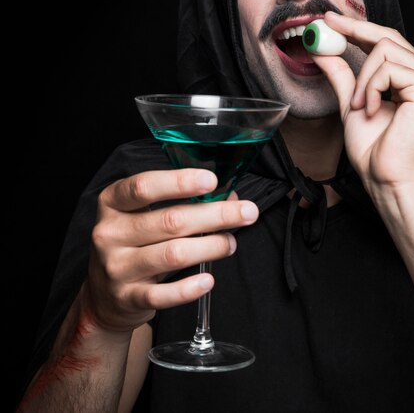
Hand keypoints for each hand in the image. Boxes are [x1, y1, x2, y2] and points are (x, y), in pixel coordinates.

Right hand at [86, 169, 258, 331]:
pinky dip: (189, 288)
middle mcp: (109, 233)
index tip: (212, 180)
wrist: (102, 295)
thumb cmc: (134, 243)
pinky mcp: (126, 297)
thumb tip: (229, 197)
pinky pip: (163, 295)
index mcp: (113, 202)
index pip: (144, 186)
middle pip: (170, 220)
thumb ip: (183, 202)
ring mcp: (116, 267)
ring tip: (230, 243)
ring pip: (173, 254)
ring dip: (211, 247)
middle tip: (248, 212)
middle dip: (216, 215)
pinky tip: (208, 280)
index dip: (180, 182)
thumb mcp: (146, 215)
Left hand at [312, 11, 413, 191]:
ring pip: (385, 50)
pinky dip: (372, 89)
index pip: (385, 41)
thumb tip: (323, 50)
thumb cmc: (374, 150)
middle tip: (327, 25)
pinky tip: (372, 110)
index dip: (358, 27)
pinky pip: (389, 69)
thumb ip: (342, 76)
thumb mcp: (351, 103)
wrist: (386, 177)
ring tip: (359, 106)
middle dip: (354, 29)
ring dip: (363, 78)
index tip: (331, 20)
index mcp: (409, 78)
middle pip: (388, 36)